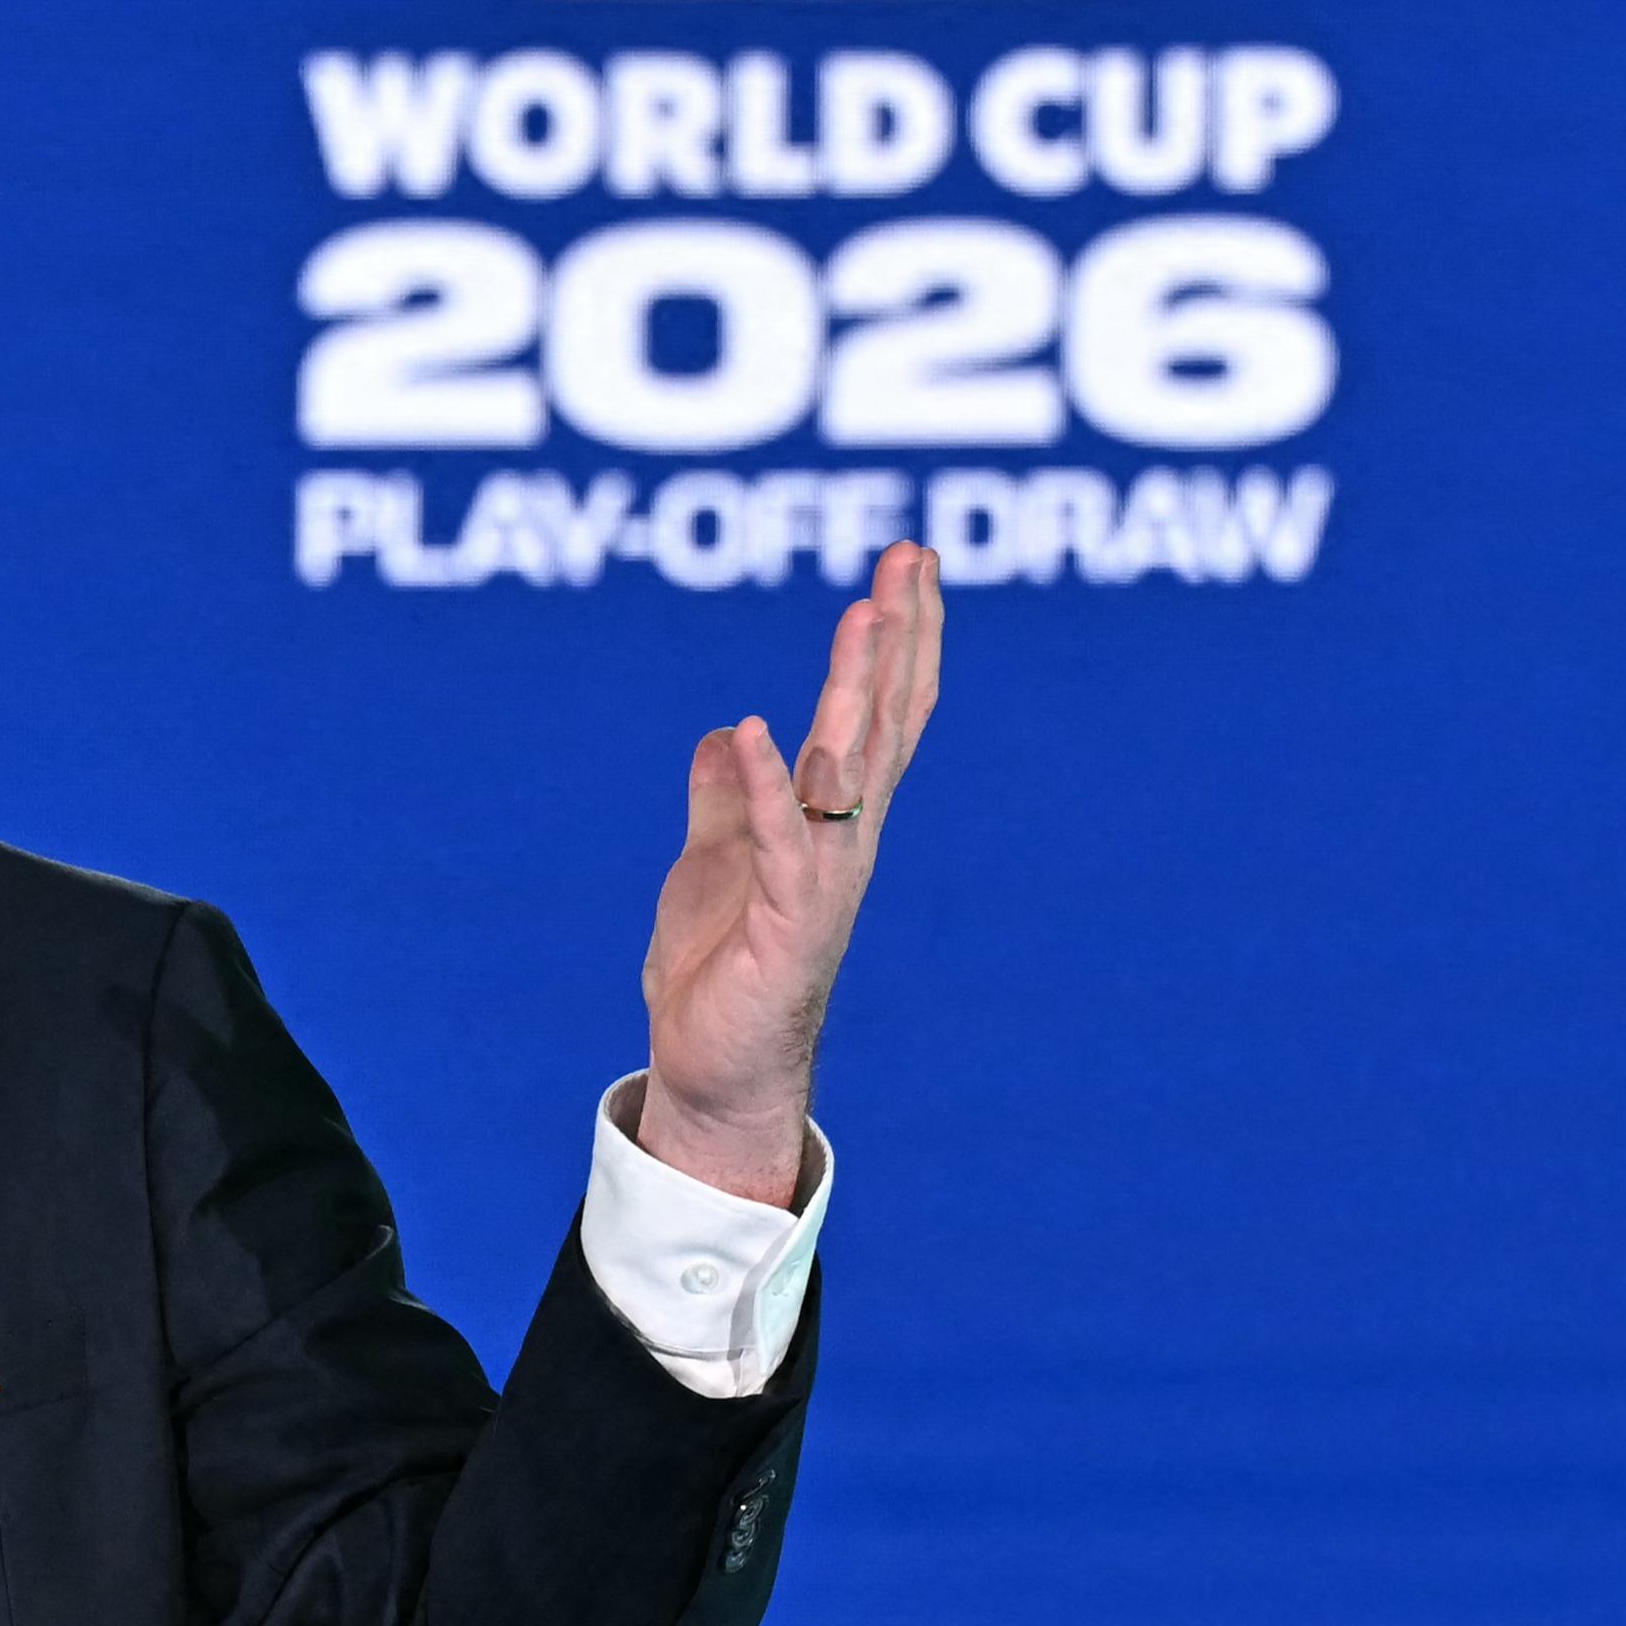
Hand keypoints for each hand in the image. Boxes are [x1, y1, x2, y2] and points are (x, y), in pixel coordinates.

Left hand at [636, 544, 943, 1204]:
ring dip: (856, 690)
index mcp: (834, 820)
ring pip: (850, 769)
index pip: (882, 712)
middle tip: (912, 554)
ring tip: (865, 613)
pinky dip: (768, 786)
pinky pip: (779, 845)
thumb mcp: (713, 861)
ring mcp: (823, 882)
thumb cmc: (722, 971)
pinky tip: (754, 729)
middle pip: (884, 721)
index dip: (899, 637)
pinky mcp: (787, 928)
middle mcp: (845, 842)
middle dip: (898, 636)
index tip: (912, 561)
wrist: (713, 1071)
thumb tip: (723, 736)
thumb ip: (727, 799)